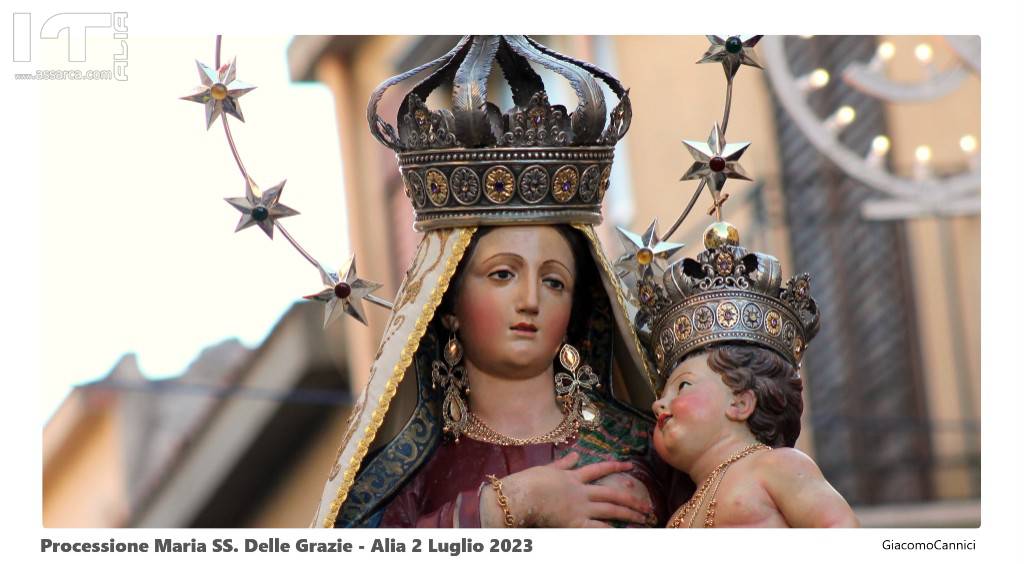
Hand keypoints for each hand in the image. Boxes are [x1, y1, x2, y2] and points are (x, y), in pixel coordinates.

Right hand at [482, 452, 653, 527]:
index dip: (615, 466)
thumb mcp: (545, 468)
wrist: (520, 495)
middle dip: (630, 499)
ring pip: (610, 509)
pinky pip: (597, 528)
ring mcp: (580, 507)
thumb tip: (574, 455)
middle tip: (646, 505)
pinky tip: (623, 533)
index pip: (598, 469)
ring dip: (629, 514)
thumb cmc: (526, 482)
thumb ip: (562, 464)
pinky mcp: (575, 522)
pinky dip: (611, 531)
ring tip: (643, 518)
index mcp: (572, 476)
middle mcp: (580, 491)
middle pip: (611, 493)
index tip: (630, 465)